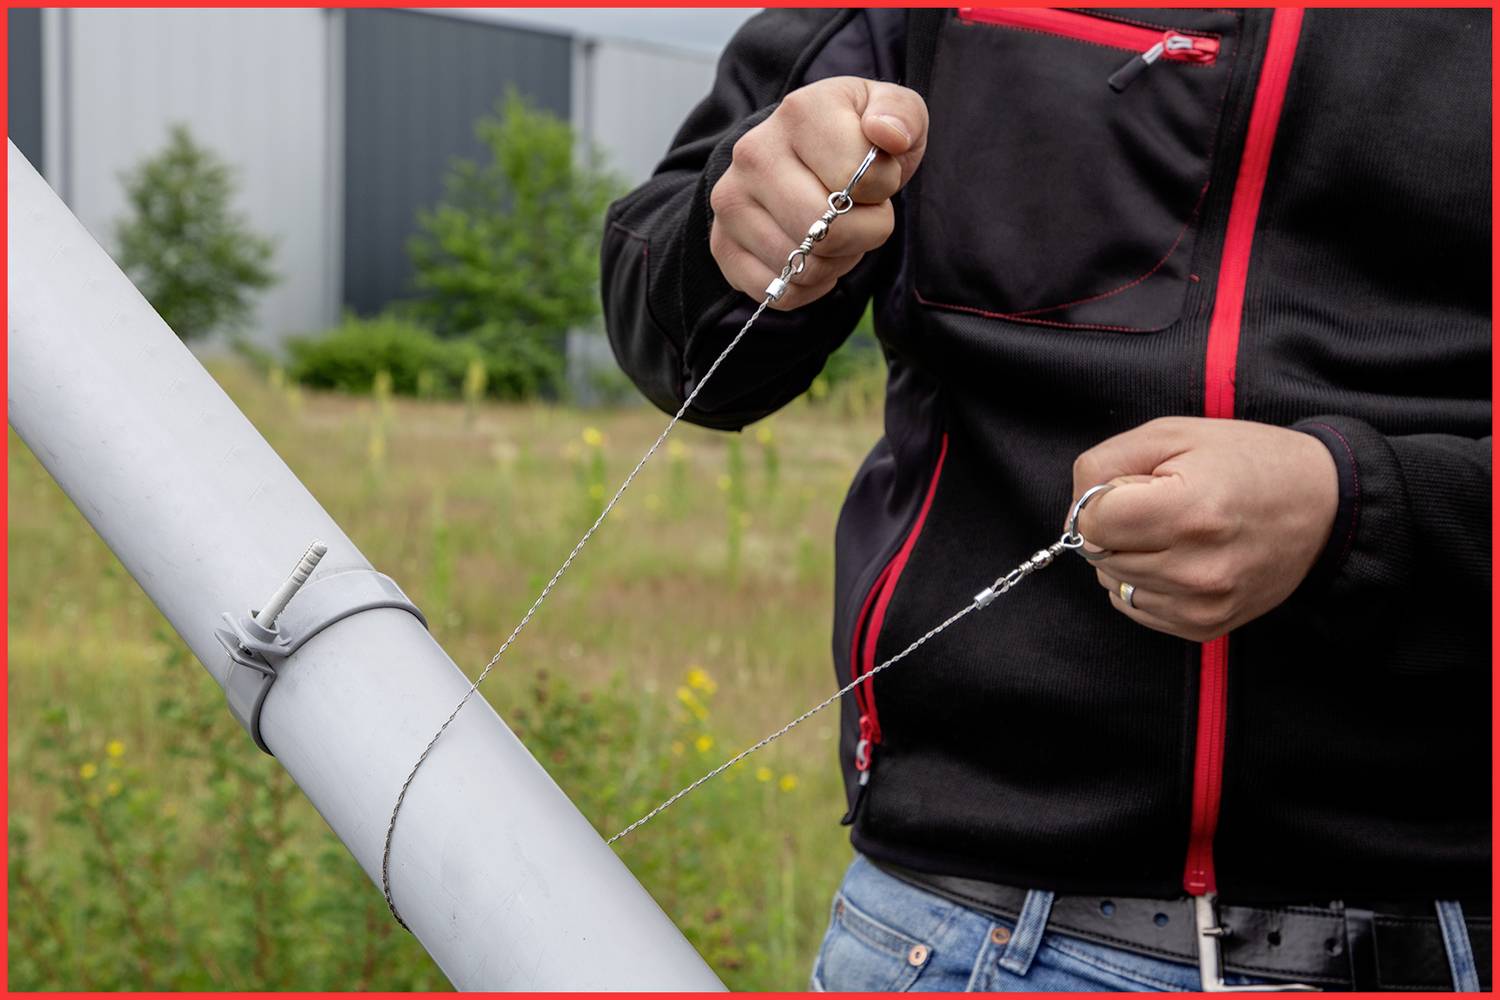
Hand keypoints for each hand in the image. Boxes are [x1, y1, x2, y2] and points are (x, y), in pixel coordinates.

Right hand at [709, 76, 927, 309]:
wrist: (800, 154)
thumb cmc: (855, 137)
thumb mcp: (893, 112)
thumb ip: (902, 115)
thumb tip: (889, 135)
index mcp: (799, 113)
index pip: (859, 177)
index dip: (883, 188)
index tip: (876, 177)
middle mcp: (754, 155)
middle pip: (830, 233)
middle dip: (864, 233)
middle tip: (862, 213)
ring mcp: (732, 203)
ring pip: (805, 269)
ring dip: (838, 261)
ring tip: (837, 231)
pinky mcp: (723, 246)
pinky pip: (781, 293)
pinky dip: (809, 286)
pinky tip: (814, 256)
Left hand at [1071, 417, 1337, 641]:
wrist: (1322, 505)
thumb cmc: (1244, 460)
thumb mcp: (1172, 435)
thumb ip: (1105, 465)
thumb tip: (1074, 512)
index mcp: (1189, 512)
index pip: (1092, 522)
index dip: (1100, 500)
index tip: (1132, 487)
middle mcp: (1196, 569)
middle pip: (1099, 554)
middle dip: (1114, 527)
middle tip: (1159, 506)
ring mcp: (1203, 605)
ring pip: (1113, 584)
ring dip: (1127, 556)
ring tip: (1173, 531)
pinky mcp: (1206, 627)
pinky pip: (1137, 608)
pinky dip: (1145, 583)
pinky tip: (1179, 558)